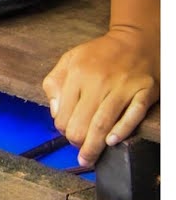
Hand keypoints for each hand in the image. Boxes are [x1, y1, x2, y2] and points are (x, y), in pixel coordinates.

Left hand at [43, 25, 157, 166]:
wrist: (137, 41)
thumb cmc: (100, 54)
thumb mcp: (69, 60)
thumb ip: (54, 83)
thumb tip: (55, 112)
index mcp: (77, 74)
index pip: (63, 115)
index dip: (63, 129)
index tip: (67, 134)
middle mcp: (99, 81)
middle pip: (81, 124)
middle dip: (77, 142)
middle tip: (79, 149)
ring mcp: (123, 87)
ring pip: (103, 124)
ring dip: (94, 147)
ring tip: (89, 158)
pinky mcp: (144, 92)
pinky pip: (132, 116)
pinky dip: (121, 131)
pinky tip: (112, 142)